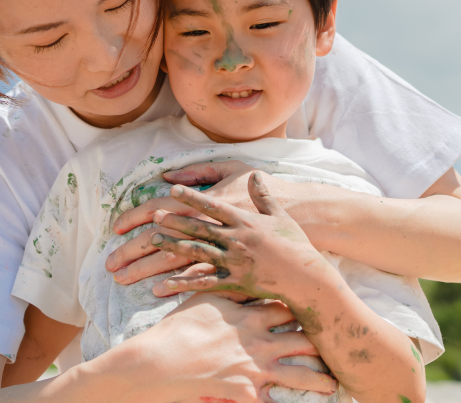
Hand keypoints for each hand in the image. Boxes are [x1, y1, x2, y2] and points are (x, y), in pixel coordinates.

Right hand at [117, 292, 336, 401]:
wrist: (157, 363)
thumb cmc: (177, 329)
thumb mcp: (204, 301)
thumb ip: (229, 290)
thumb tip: (243, 271)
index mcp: (250, 317)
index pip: (288, 310)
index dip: (307, 310)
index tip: (322, 310)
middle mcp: (258, 341)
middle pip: (302, 341)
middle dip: (322, 345)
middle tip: (339, 348)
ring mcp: (254, 369)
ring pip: (298, 375)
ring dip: (318, 380)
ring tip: (333, 384)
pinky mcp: (245, 394)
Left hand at [147, 172, 329, 305]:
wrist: (306, 274)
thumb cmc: (296, 242)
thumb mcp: (280, 213)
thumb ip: (263, 195)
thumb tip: (256, 176)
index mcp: (245, 220)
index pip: (212, 205)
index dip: (191, 197)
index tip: (172, 190)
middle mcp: (235, 239)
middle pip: (198, 227)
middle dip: (174, 220)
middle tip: (153, 216)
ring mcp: (234, 261)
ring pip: (196, 251)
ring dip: (172, 246)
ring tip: (153, 241)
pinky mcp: (234, 281)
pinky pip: (204, 282)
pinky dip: (183, 283)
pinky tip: (164, 284)